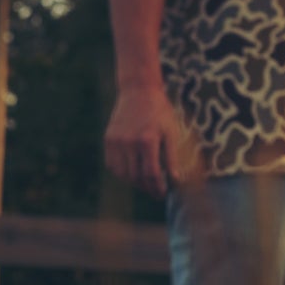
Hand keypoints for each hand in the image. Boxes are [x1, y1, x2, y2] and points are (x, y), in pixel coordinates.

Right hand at [104, 82, 183, 196]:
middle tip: (156, 192)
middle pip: (136, 176)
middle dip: (147, 188)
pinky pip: (112, 164)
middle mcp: (128, 142)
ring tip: (145, 184)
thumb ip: (172, 157)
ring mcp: (115, 141)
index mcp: (147, 140)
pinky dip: (121, 173)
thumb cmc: (160, 111)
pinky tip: (132, 173)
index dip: (157, 187)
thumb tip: (176, 180)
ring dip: (134, 183)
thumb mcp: (171, 131)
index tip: (163, 193)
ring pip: (122, 173)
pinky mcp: (108, 139)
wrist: (139, 91)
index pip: (151, 173)